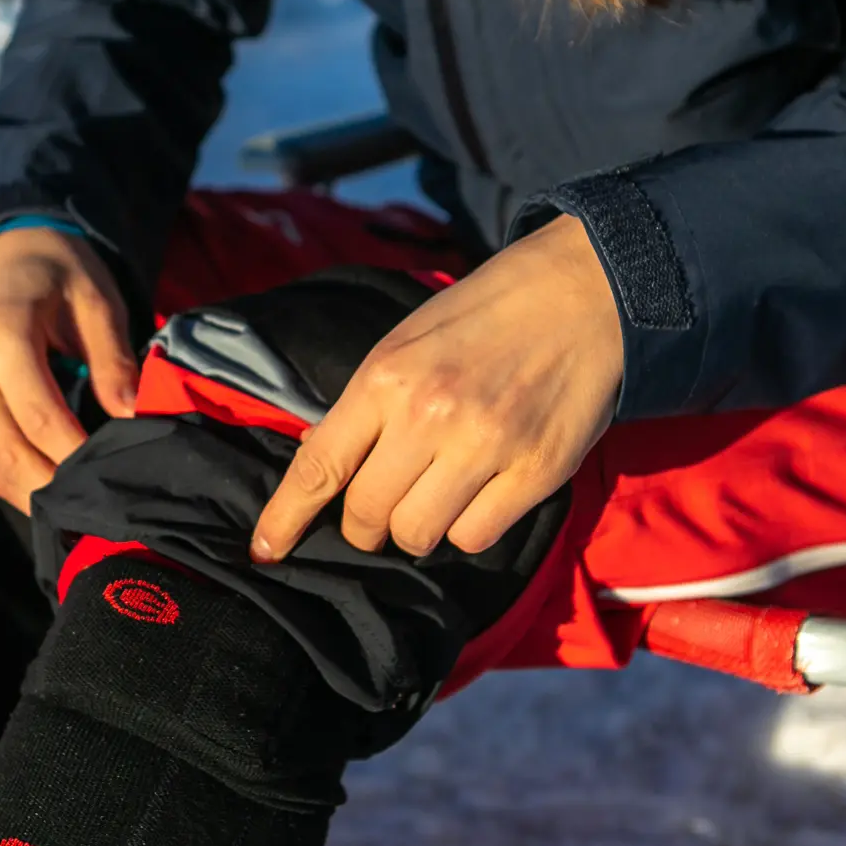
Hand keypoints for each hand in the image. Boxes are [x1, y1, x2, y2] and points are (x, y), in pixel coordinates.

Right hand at [0, 227, 137, 512]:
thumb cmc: (62, 267)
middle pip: (5, 452)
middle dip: (52, 489)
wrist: (11, 245)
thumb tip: (132, 416)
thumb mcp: (98, 301)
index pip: (39, 416)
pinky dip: (18, 478)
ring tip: (79, 515)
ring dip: (33, 494)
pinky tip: (53, 493)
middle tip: (99, 514)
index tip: (116, 479)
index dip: (76, 455)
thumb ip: (113, 360)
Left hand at [250, 214, 622, 561]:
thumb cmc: (483, 318)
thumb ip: (366, 406)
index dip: (285, 518)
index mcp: (386, 377)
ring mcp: (484, 447)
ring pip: (417, 535)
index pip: (319, 466)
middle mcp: (429, 416)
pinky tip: (482, 490)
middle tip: (384, 504)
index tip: (264, 552)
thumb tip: (324, 467)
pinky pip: (474, 537)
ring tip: (439, 491)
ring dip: (418, 525)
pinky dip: (469, 525)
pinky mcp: (534, 473)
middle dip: (365, 524)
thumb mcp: (406, 343)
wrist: (582, 293)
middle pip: (366, 516)